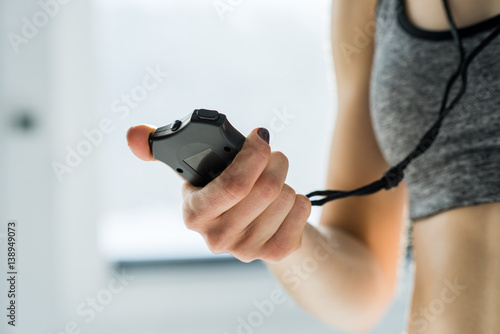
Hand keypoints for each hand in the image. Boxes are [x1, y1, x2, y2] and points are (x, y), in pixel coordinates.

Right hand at [127, 125, 310, 262]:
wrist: (252, 228)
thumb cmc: (224, 191)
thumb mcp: (195, 170)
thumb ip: (160, 149)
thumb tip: (131, 134)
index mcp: (194, 214)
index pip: (232, 186)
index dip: (251, 156)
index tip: (260, 136)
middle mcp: (218, 237)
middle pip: (266, 189)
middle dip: (275, 161)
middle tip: (273, 155)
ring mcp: (247, 250)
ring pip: (286, 197)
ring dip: (286, 180)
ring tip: (275, 181)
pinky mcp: (274, 253)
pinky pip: (301, 213)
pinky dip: (299, 200)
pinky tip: (286, 203)